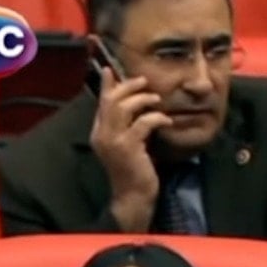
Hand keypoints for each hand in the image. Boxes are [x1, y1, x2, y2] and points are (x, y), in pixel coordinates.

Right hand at [89, 67, 172, 231]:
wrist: (134, 196)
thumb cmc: (135, 171)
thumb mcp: (128, 144)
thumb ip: (127, 126)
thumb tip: (136, 107)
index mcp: (99, 132)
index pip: (101, 103)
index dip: (106, 85)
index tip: (110, 70)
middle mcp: (102, 134)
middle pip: (110, 100)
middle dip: (128, 87)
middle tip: (144, 81)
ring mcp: (113, 141)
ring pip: (122, 107)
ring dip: (142, 99)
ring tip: (157, 100)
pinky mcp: (128, 148)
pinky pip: (142, 123)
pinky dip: (156, 117)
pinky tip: (166, 120)